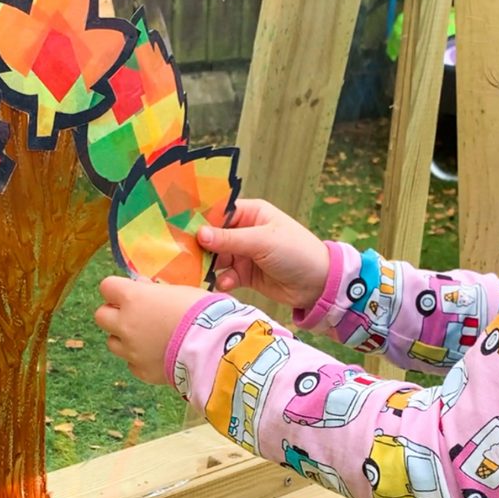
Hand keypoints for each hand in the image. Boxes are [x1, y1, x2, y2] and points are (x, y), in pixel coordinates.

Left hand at [95, 277, 208, 383]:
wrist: (214, 348)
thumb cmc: (202, 312)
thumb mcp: (179, 291)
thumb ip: (156, 291)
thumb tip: (143, 288)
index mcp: (133, 298)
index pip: (107, 287)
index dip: (117, 289)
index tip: (129, 292)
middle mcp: (125, 324)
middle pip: (101, 316)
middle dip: (113, 314)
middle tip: (132, 315)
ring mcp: (131, 351)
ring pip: (112, 343)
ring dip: (124, 338)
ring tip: (146, 337)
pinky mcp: (142, 372)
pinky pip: (132, 364)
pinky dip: (140, 359)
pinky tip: (158, 355)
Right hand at [197, 198, 328, 311]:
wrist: (318, 285)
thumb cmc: (296, 252)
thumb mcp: (263, 242)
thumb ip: (230, 239)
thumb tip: (199, 234)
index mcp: (251, 214)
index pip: (219, 212)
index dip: (200, 219)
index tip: (179, 227)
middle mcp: (245, 231)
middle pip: (214, 237)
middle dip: (201, 247)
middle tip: (184, 256)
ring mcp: (244, 254)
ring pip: (217, 258)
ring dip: (209, 266)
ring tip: (200, 273)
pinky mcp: (245, 275)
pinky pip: (225, 275)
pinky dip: (222, 280)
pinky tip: (224, 284)